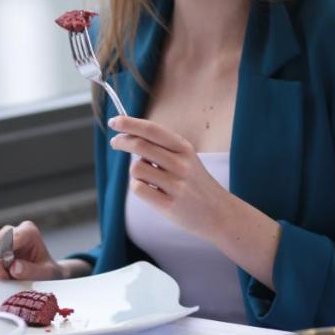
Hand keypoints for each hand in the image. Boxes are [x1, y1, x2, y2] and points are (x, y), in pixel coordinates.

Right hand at [0, 221, 63, 280]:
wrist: (43, 277)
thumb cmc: (47, 272)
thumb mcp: (47, 273)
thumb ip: (32, 270)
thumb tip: (14, 268)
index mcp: (27, 231)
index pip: (7, 236)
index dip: (3, 253)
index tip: (8, 270)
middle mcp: (10, 233)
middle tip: (7, 278)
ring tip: (11, 280)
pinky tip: (5, 280)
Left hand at [107, 115, 231, 240]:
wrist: (219, 213)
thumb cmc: (196, 184)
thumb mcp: (187, 159)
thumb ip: (163, 148)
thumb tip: (130, 136)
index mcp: (185, 149)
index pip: (152, 130)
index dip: (130, 123)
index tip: (115, 121)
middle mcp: (181, 164)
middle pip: (140, 146)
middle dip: (122, 141)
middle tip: (115, 143)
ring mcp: (176, 185)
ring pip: (136, 168)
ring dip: (135, 171)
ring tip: (147, 177)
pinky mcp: (169, 205)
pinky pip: (139, 189)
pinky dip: (138, 187)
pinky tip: (150, 191)